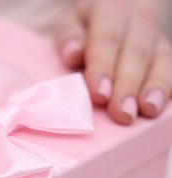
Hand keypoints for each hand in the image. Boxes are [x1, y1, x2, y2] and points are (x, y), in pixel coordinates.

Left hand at [55, 0, 171, 123]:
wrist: (116, 7)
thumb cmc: (88, 22)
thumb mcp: (72, 21)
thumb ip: (70, 36)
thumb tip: (73, 55)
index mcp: (110, 10)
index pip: (106, 39)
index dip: (103, 68)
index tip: (99, 95)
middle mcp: (138, 21)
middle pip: (136, 54)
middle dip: (128, 86)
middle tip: (122, 113)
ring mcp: (157, 37)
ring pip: (161, 61)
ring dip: (155, 88)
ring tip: (148, 111)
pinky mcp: (166, 53)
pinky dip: (168, 89)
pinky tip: (161, 107)